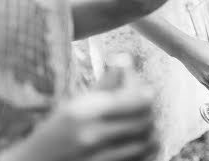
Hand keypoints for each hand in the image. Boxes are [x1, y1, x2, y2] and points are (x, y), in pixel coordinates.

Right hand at [0, 81, 157, 160]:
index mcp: (86, 112)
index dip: (146, 94)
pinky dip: (146, 151)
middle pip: (145, 121)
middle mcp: (93, 135)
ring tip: (144, 126)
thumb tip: (125, 58)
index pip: (137, 100)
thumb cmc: (58, 131)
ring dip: (150, 132)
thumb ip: (105, 84)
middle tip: (146, 110)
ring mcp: (101, 158)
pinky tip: (139, 143)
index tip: (146, 92)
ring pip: (146, 142)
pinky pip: (141, 159)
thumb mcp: (76, 104)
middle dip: (149, 113)